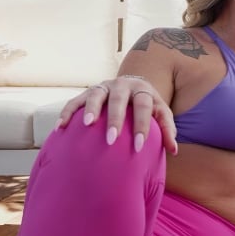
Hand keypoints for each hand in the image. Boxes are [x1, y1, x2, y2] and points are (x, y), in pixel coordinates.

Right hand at [57, 75, 177, 153]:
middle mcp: (122, 85)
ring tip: (87, 125)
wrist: (134, 85)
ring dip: (90, 109)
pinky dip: (68, 112)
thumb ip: (167, 130)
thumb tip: (173, 150)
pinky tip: (61, 127)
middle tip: (112, 139)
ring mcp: (104, 87)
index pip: (144, 107)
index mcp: (143, 90)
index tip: (138, 147)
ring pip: (95, 95)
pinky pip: (75, 101)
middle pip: (118, 100)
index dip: (142, 126)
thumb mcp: (161, 114)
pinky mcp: (88, 91)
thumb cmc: (149, 106)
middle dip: (115, 119)